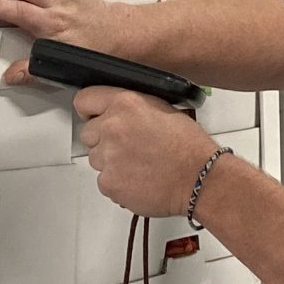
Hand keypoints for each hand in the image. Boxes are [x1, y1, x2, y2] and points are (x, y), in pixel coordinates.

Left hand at [76, 86, 220, 217]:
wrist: (199, 178)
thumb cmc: (189, 146)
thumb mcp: (162, 108)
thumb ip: (131, 106)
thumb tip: (115, 112)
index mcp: (125, 103)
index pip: (84, 100)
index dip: (89, 111)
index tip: (93, 117)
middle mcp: (112, 127)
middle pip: (88, 134)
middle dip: (103, 140)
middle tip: (128, 147)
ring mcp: (108, 156)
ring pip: (95, 159)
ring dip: (111, 163)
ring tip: (138, 165)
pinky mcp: (109, 182)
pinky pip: (103, 181)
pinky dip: (117, 183)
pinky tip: (138, 179)